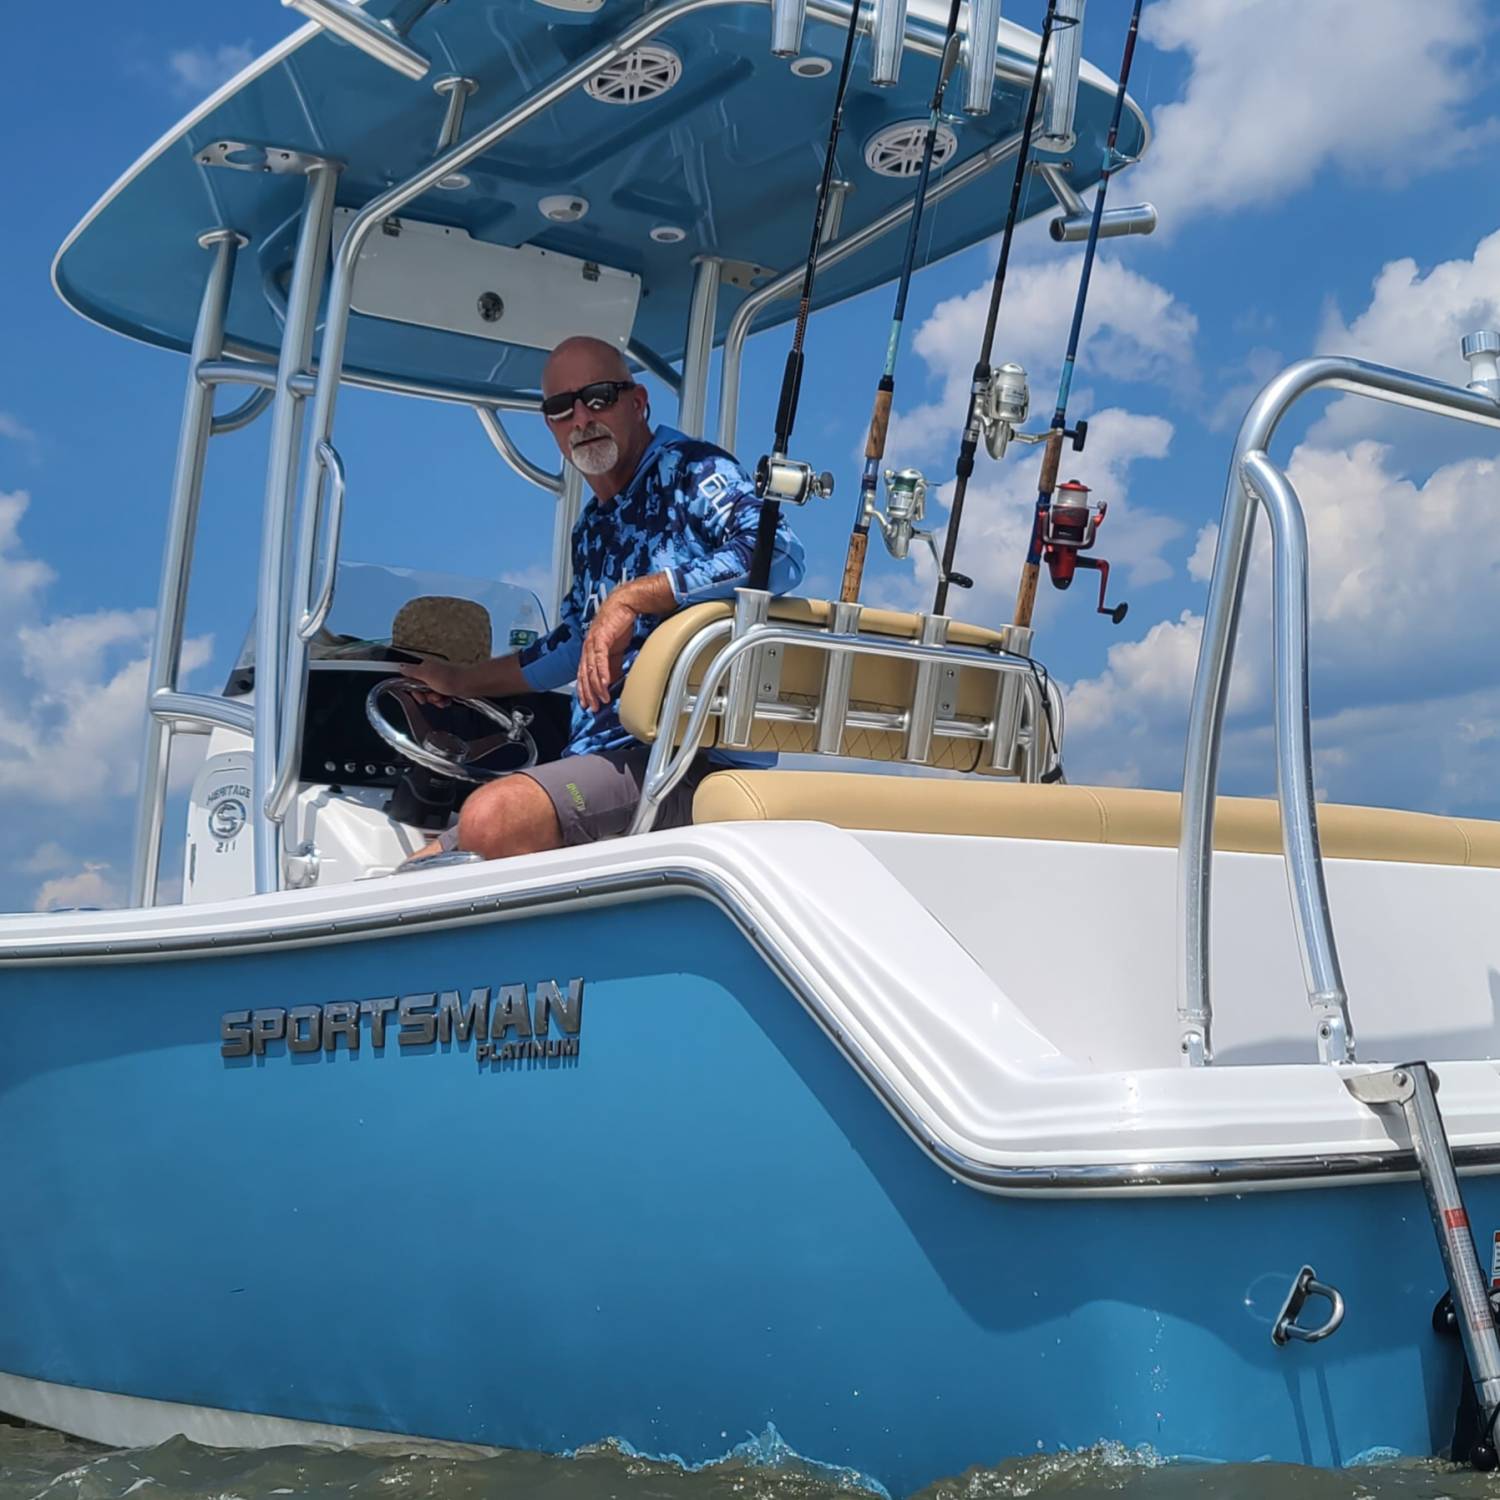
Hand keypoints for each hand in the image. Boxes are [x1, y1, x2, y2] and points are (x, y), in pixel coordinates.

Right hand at [398, 657, 472, 706]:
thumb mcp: (426, 675)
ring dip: (436, 700)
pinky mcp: (449, 687)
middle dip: (427, 696)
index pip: (411, 680)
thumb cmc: (452, 678)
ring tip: (442, 698)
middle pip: (421, 689)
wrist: (470, 684)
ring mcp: (441, 680)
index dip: (414, 690)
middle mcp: (432, 672)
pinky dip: (443, 701)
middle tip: (434, 696)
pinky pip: (441, 697)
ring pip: (431, 695)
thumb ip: (411, 672)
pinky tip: (447, 700)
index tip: (420, 696)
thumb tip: (400, 667)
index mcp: (425, 667)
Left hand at [577, 593, 637, 711]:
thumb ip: (612, 665)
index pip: (583, 674)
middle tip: (592, 707)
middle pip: (584, 675)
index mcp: (589, 650)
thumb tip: (611, 681)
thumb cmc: (619, 623)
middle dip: (587, 694)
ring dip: (595, 687)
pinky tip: (604, 684)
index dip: (584, 690)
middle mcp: (588, 648)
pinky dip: (602, 673)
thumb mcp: (615, 649)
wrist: (624, 604)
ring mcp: (593, 643)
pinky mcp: (601, 639)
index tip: (587, 703)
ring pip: (590, 670)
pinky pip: (600, 660)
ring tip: (600, 700)